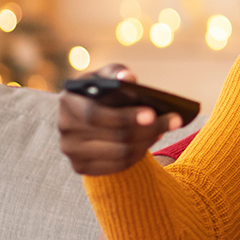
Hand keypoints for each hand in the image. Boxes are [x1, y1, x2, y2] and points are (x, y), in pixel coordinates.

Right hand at [58, 64, 183, 175]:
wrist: (89, 114)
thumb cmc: (102, 90)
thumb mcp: (106, 76)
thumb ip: (116, 73)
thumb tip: (128, 78)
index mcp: (68, 101)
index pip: (95, 115)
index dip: (125, 116)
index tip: (152, 113)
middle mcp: (65, 129)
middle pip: (114, 136)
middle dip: (147, 129)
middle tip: (174, 121)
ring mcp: (71, 151)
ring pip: (120, 153)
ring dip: (147, 142)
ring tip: (164, 129)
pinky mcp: (81, 166)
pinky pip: (118, 166)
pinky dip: (139, 154)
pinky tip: (151, 140)